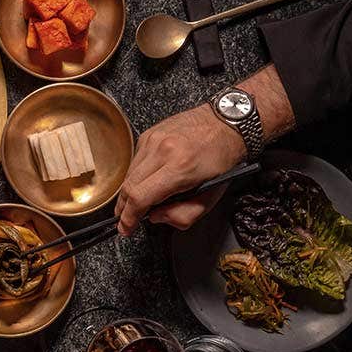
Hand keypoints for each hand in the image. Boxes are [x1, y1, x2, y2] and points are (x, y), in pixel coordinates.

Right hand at [115, 105, 244, 235]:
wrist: (228, 123)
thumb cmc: (223, 159)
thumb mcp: (211, 197)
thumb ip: (183, 215)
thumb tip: (156, 216)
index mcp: (180, 168)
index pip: (140, 197)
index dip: (129, 218)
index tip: (126, 228)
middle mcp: (162, 150)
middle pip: (128, 186)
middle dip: (124, 208)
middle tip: (125, 219)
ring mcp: (154, 139)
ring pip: (129, 173)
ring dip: (129, 192)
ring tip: (135, 202)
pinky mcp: (150, 134)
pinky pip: (135, 160)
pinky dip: (136, 174)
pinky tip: (146, 180)